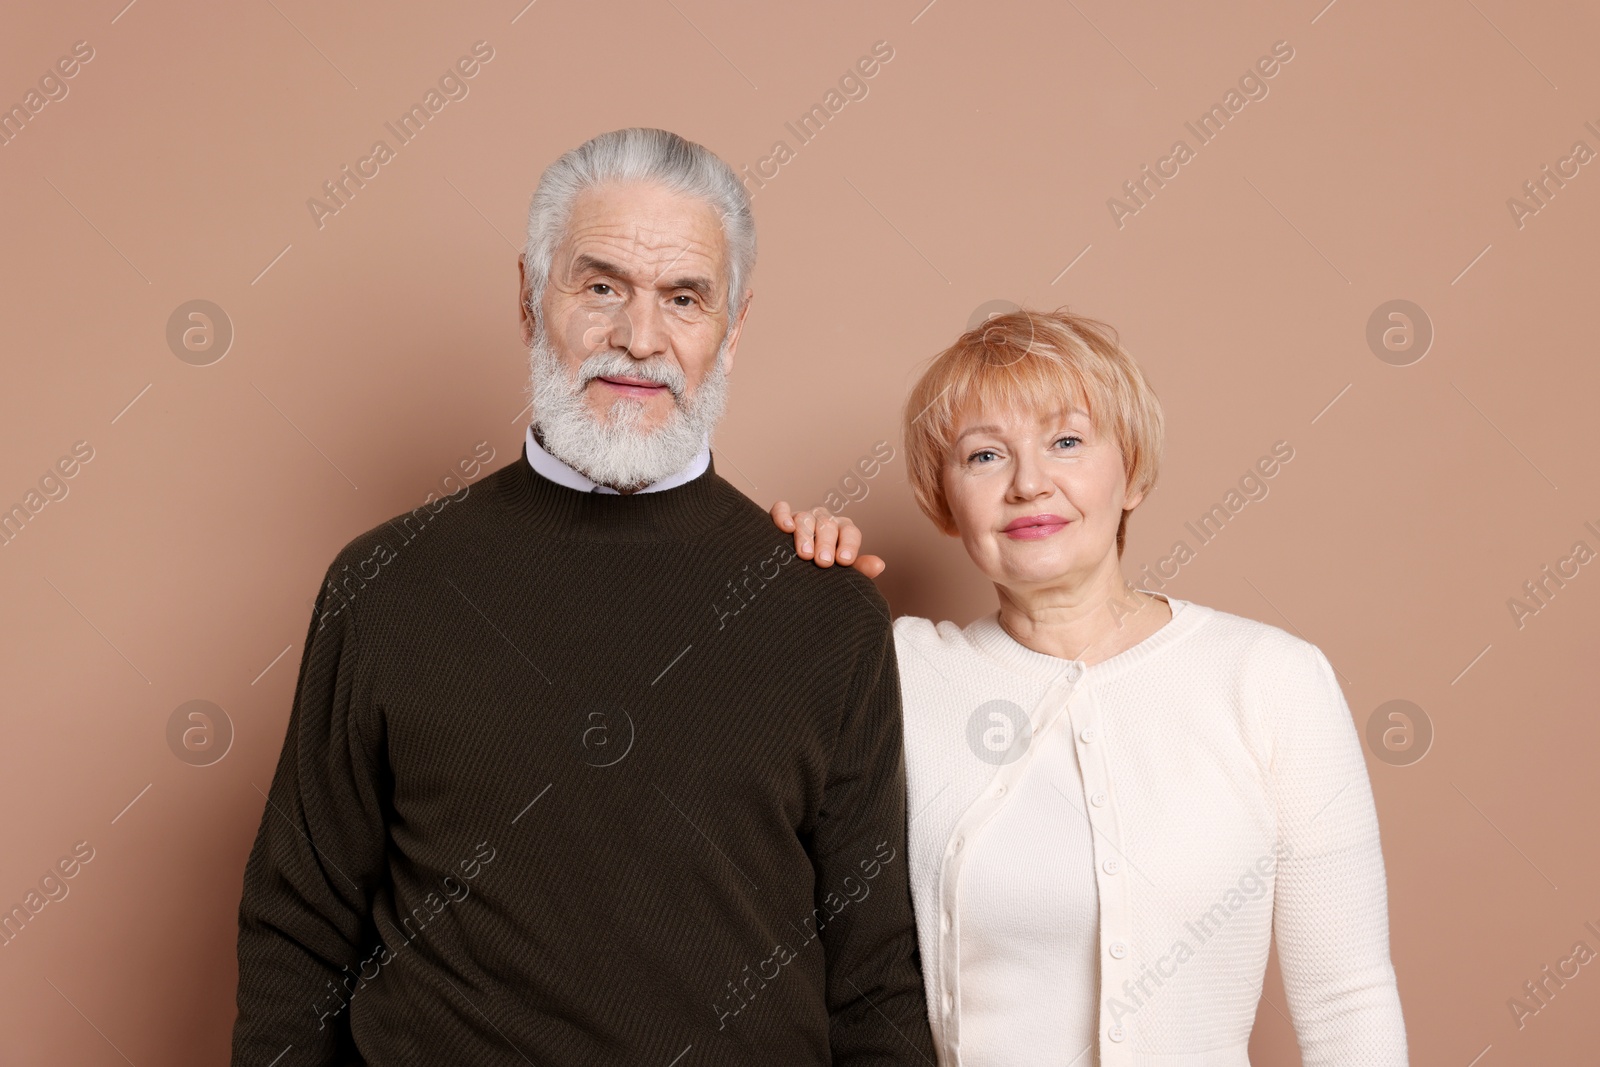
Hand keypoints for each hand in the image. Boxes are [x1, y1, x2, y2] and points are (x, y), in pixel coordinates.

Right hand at [770, 501, 885, 578]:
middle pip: (828, 525)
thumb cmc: (823, 572)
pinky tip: (786, 528)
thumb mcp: (842, 574)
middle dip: (826, 543)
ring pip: (805, 518)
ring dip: (805, 535)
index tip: (844, 562)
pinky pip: (781, 509)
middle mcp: (824, 521)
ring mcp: (803, 517)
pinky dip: (783, 516)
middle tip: (824, 562)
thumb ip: (860, 570)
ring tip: (804, 555)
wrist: (795, 575)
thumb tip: (879, 565)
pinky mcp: (782, 517)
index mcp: (843, 532)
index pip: (850, 532)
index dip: (848, 545)